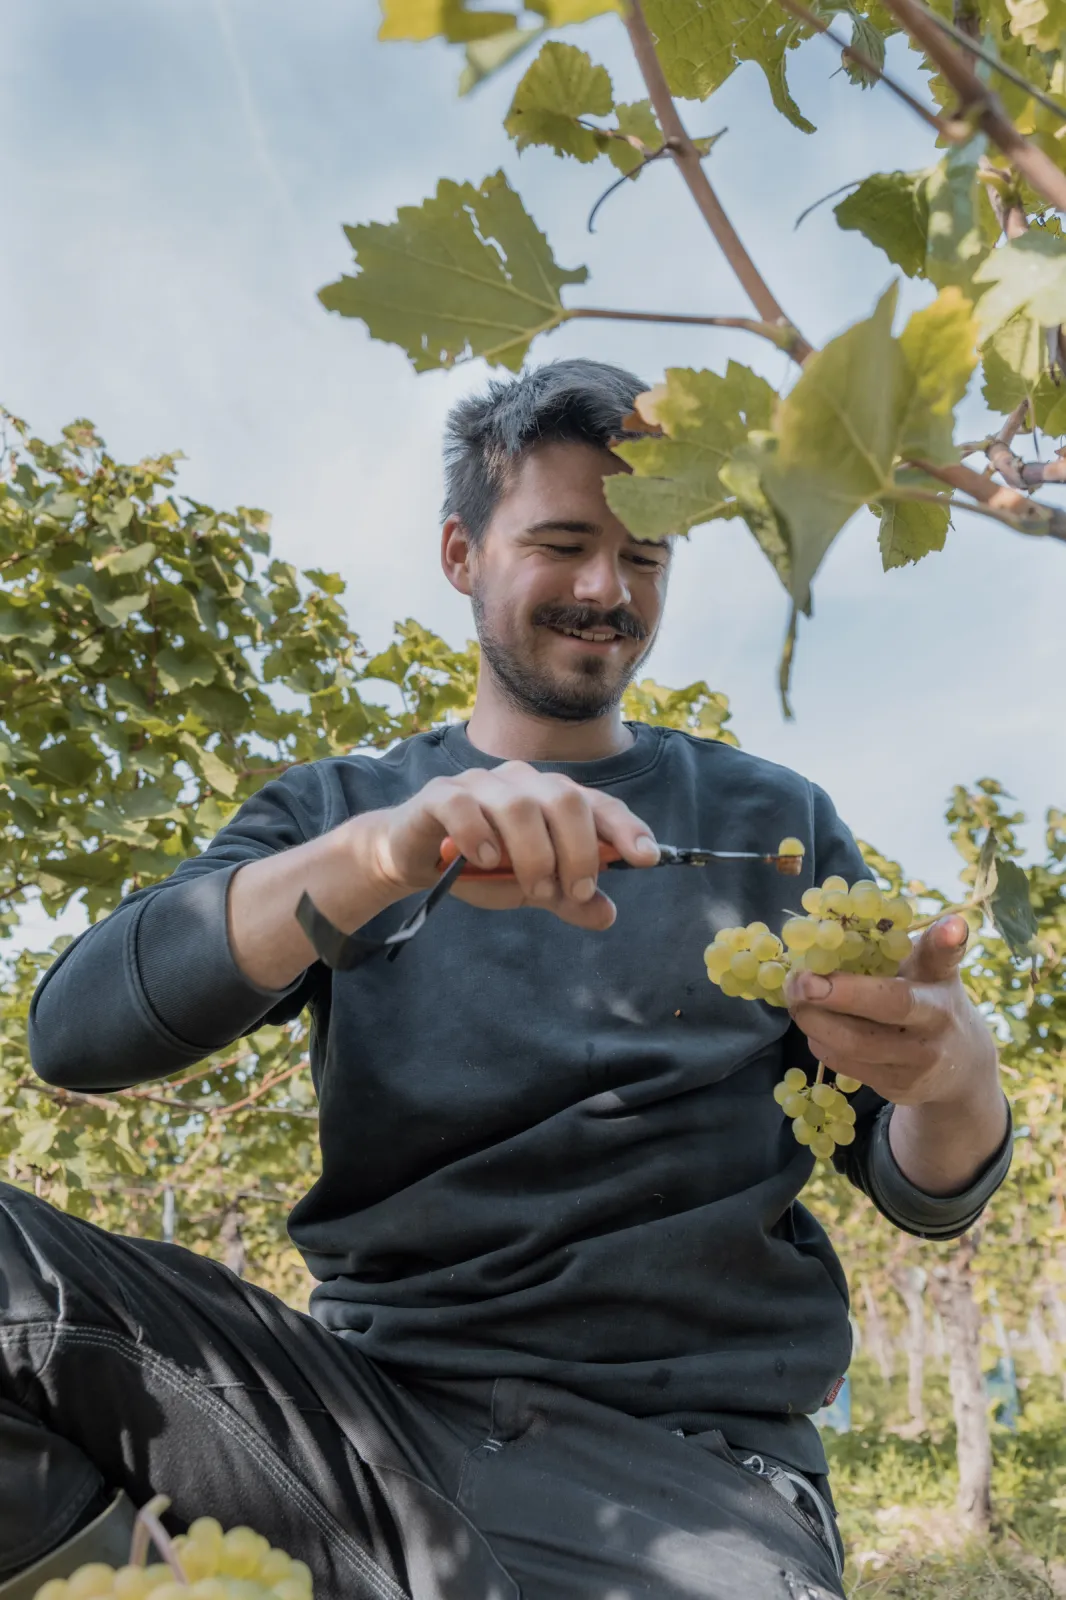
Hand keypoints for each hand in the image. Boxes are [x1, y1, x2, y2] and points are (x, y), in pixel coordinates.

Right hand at [364, 761, 659, 930]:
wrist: (415, 857)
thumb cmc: (482, 866)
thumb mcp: (531, 886)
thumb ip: (568, 897)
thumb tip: (608, 914)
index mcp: (550, 797)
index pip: (598, 804)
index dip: (626, 828)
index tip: (647, 858)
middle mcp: (522, 782)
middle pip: (565, 800)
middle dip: (579, 851)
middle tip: (574, 890)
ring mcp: (481, 785)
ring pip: (520, 807)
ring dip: (535, 853)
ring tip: (533, 888)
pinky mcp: (441, 795)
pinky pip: (465, 807)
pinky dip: (480, 836)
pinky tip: (485, 862)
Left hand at [784, 914, 998, 1109]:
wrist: (959, 1068)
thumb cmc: (929, 1000)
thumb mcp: (929, 971)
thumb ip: (902, 948)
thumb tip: (851, 919)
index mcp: (941, 983)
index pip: (943, 959)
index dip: (946, 941)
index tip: (951, 924)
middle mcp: (936, 1023)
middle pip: (889, 1005)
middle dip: (839, 993)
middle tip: (801, 980)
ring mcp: (918, 1061)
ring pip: (856, 1043)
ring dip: (815, 1019)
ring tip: (795, 998)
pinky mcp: (896, 1086)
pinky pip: (846, 1064)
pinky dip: (820, 1041)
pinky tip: (813, 1023)